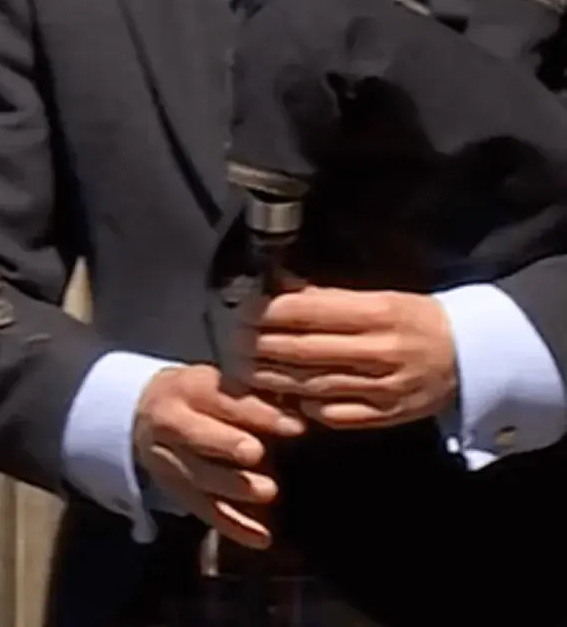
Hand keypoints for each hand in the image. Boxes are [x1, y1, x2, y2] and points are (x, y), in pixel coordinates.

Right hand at [132, 364, 305, 550]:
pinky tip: (262, 537)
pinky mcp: (177, 493)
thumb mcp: (217, 383)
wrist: (145, 415)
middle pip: (196, 435)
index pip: (220, 398)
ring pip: (198, 476)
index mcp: (185, 388)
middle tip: (256, 452)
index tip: (294, 425)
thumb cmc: (200, 396)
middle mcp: (170, 423)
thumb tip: (300, 406)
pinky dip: (233, 527)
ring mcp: (169, 461)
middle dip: (225, 443)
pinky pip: (204, 512)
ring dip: (232, 486)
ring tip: (268, 491)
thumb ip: (252, 395)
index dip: (256, 412)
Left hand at [242, 285, 457, 428]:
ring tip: (246, 370)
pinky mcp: (387, 415)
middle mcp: (381, 351)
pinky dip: (305, 407)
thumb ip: (328, 297)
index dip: (271, 313)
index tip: (244, 311)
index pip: (311, 312)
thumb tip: (280, 286)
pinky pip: (335, 414)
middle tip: (234, 342)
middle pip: (306, 350)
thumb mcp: (377, 296)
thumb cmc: (414, 319)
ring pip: (315, 385)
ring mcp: (384, 387)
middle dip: (263, 346)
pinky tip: (284, 397)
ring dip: (274, 378)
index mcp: (378, 313)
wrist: (468, 356)